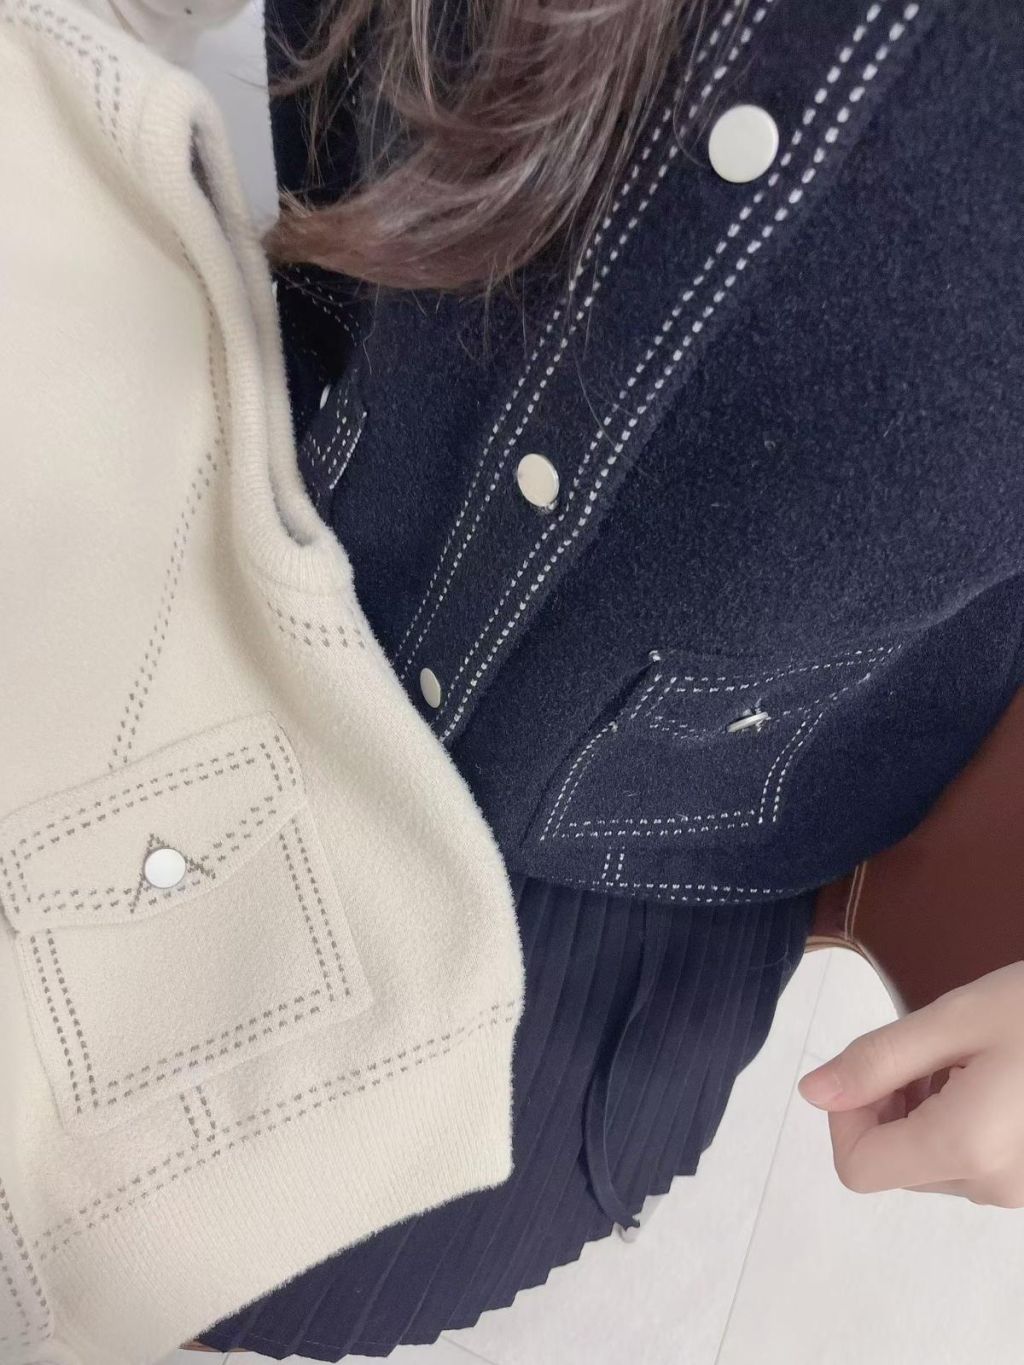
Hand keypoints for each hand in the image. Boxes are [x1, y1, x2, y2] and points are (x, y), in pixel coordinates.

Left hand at [797, 960, 1023, 1207]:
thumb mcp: (956, 1018)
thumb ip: (877, 1060)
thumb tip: (811, 1093)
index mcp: (966, 1149)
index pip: (858, 1168)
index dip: (847, 1113)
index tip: (874, 1063)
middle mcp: (994, 1187)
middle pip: (895, 1163)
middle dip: (890, 1103)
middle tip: (929, 1046)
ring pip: (933, 1160)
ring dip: (925, 1107)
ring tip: (967, 1053)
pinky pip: (974, 1159)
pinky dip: (960, 1117)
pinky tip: (993, 1071)